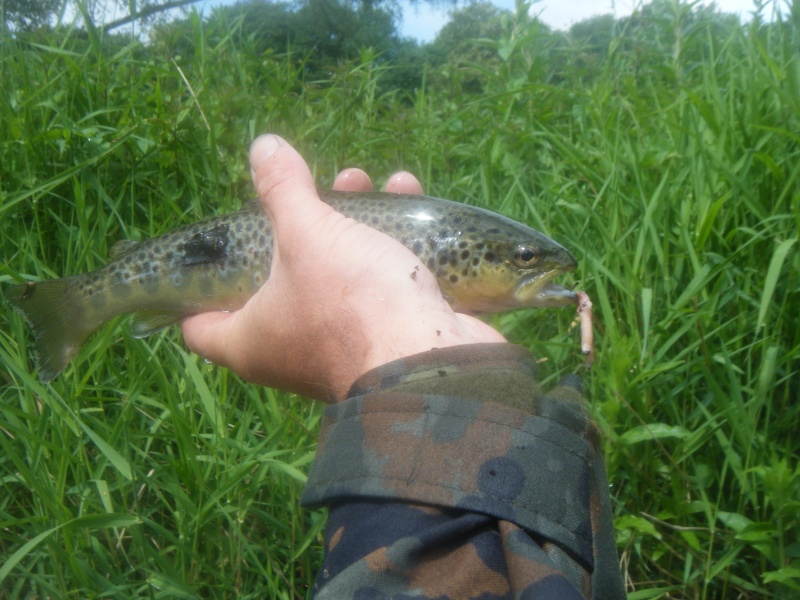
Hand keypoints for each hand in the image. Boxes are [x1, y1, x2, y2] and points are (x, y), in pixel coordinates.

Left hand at [181, 135, 504, 401]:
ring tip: (359, 180)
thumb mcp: (308, 234)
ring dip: (346, 226)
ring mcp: (339, 347)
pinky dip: (386, 243)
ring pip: (331, 278)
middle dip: (292, 230)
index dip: (191, 293)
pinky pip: (373, 286)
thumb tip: (262, 147)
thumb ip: (283, 191)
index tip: (207, 254)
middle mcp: (287, 351)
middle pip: (273, 285)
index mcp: (250, 340)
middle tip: (305, 192)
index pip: (197, 326)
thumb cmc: (350, 303)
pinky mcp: (384, 338)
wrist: (432, 357)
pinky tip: (404, 196)